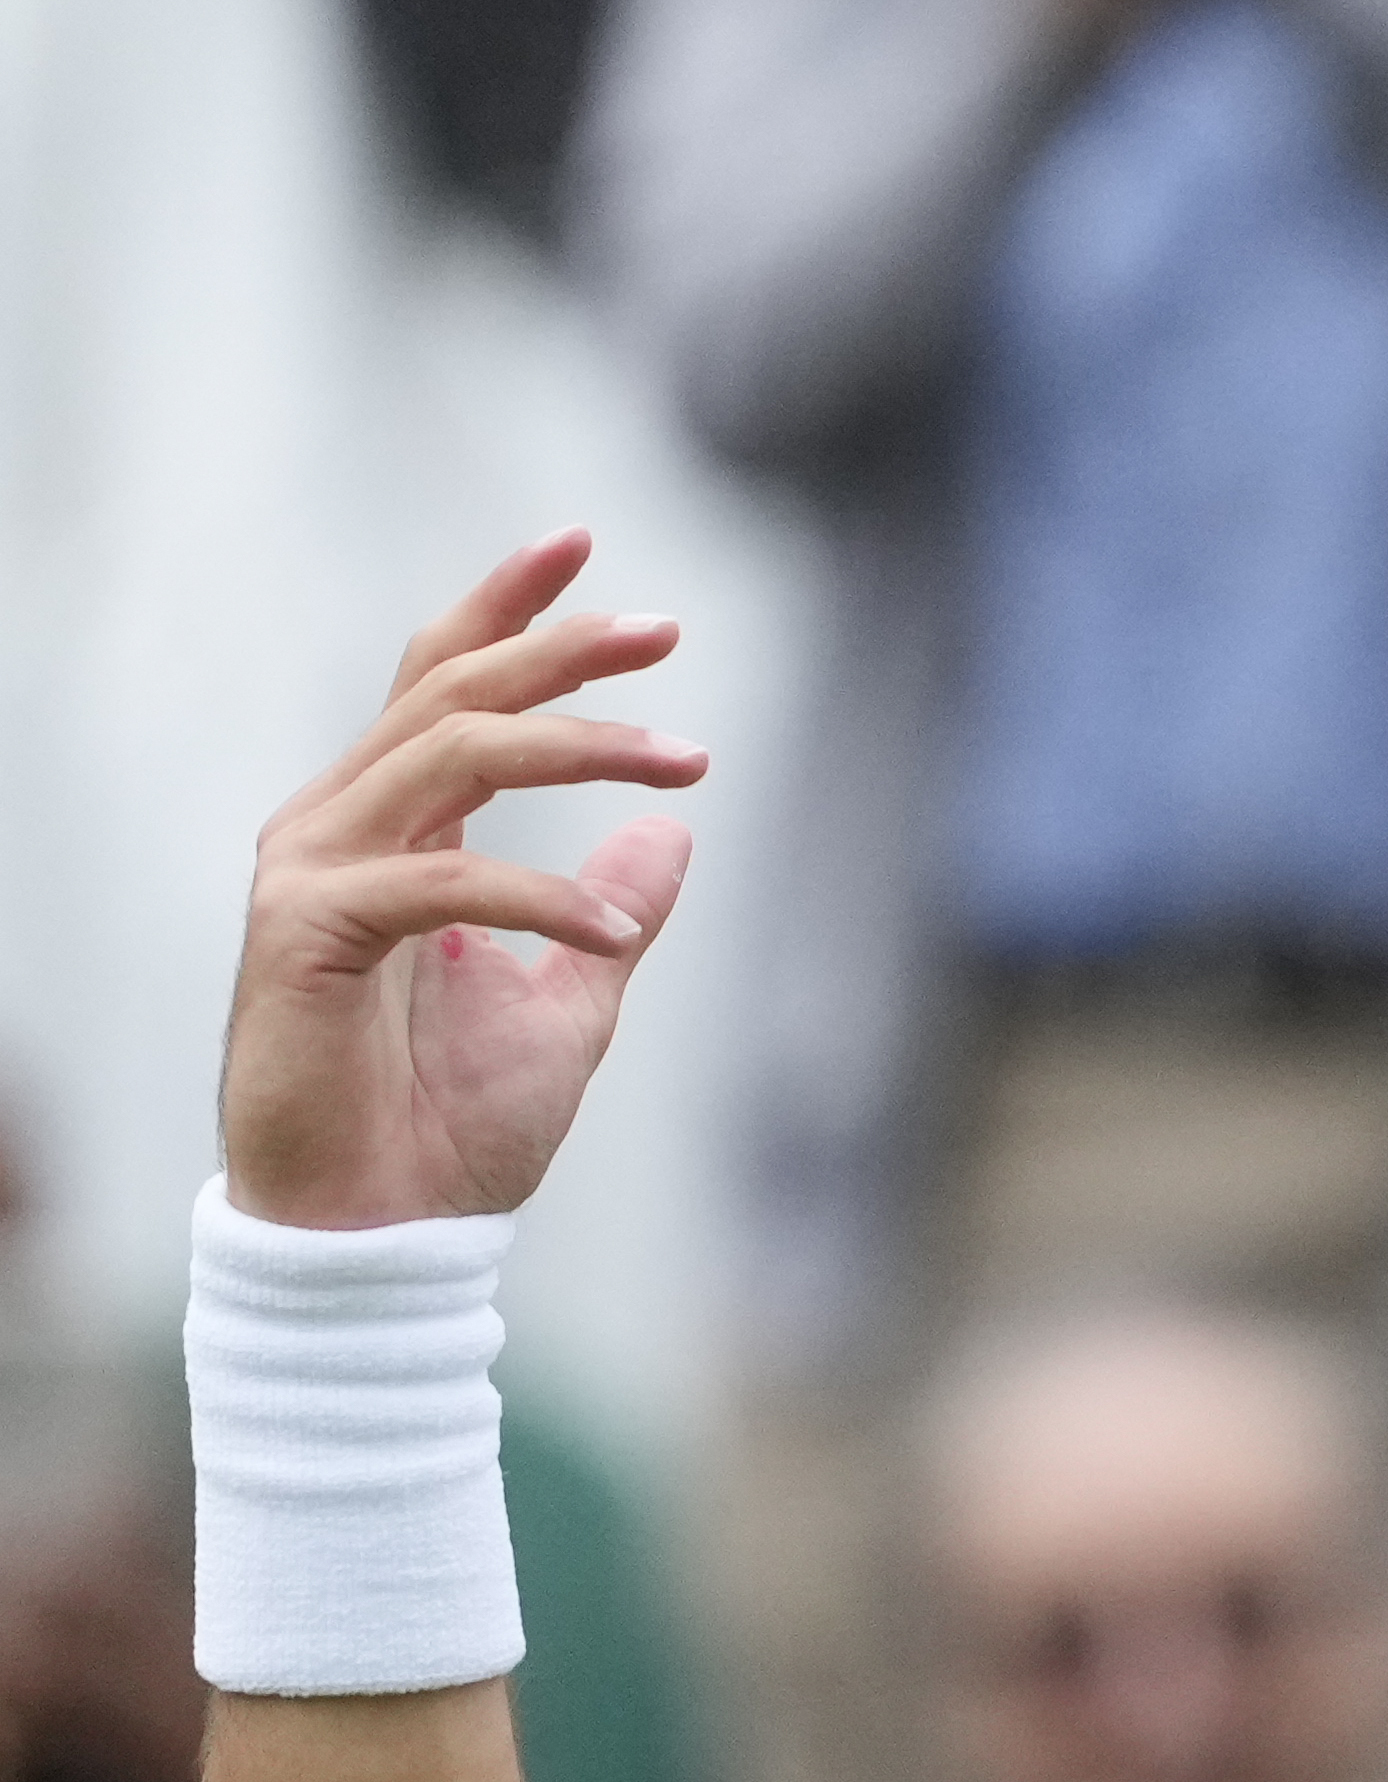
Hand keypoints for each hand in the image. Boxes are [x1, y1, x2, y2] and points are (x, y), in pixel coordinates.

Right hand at [225, 531, 707, 1227]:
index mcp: (392, 828)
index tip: (584, 547)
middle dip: (560, 647)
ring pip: (449, 754)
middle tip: (666, 629)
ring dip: (578, 748)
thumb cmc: (452, 1129)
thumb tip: (669, 838)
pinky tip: (616, 932)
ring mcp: (311, 871)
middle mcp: (339, 826)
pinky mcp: (307, 932)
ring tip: (685, 767)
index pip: (442, 682)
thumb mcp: (570, 1005)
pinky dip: (541, 896)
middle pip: (449, 690)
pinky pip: (443, 881)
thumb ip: (611, 913)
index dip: (506, 609)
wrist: (380, 1234)